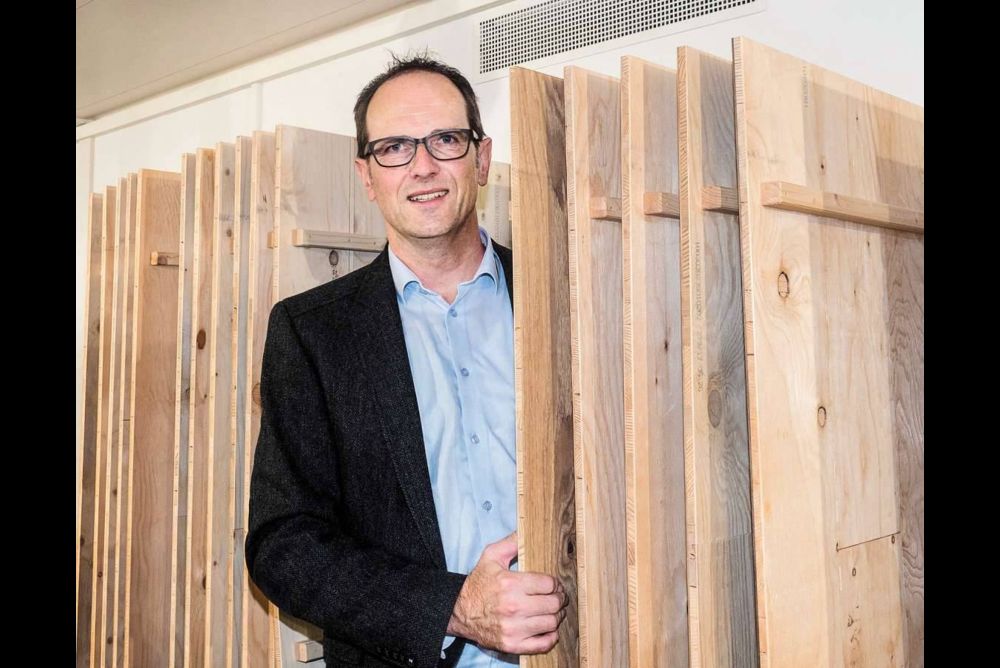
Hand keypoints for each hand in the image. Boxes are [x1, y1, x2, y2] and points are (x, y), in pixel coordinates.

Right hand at [447, 532, 567, 653]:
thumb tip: (526, 529)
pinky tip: (547, 628)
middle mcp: (513, 607)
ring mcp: (513, 628)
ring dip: (556, 616)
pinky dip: (550, 637)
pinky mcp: (512, 644)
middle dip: (559, 599)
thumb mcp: (491, 557)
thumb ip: (511, 543)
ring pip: (551, 623)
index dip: (555, 583)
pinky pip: (543, 644)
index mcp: (510, 584)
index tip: (554, 585)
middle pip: (553, 604)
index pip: (548, 584)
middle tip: (557, 597)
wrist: (459, 612)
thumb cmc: (478, 584)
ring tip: (552, 611)